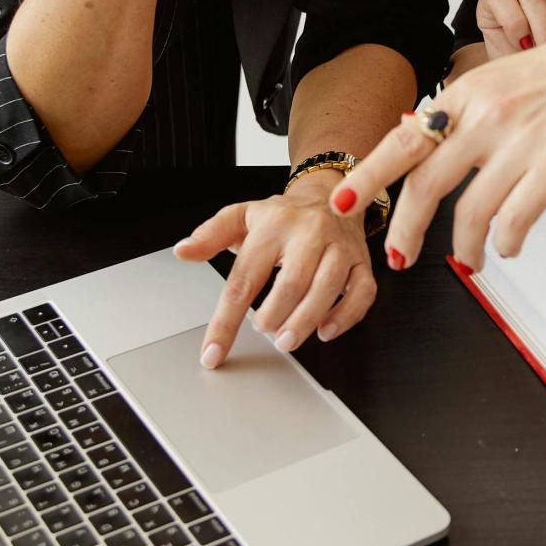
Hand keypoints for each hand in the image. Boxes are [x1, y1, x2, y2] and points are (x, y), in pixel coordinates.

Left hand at [176, 177, 376, 368]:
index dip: (225, 322)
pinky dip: (346, 316)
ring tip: (286, 339)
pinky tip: (325, 330)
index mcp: (275, 225)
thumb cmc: (284, 216)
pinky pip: (362, 292)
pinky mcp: (362, 261)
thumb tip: (183, 251)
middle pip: (291, 283)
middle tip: (263, 331)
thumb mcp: (242, 216)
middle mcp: (310, 233)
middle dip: (273, 317)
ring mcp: (340, 247)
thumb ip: (210, 235)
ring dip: (305, 321)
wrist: (333, 192)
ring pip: (328, 288)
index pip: (244, 279)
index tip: (213, 353)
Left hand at [329, 10, 545, 272]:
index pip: (403, 139)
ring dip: (463, 248)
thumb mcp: (501, 77)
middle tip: (400, 257)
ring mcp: (521, 143)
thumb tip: (411, 129)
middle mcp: (487, 117)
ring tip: (467, 259)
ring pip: (470, 213)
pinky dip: (505, 242)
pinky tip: (507, 245)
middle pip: (426, 186)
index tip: (344, 202)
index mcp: (468, 93)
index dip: (369, 175)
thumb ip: (459, 109)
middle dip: (406, 231)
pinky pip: (515, 220)